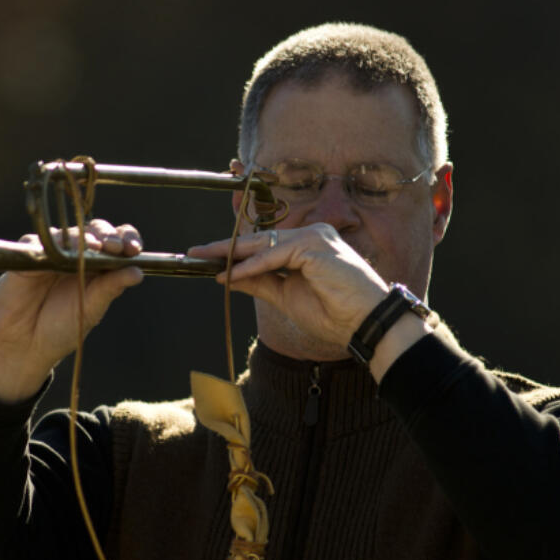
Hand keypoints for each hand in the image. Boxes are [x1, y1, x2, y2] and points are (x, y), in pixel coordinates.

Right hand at [0, 220, 143, 401]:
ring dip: (82, 238)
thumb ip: (110, 289)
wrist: (25, 345)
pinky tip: (59, 252)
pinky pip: (38, 240)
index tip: (133, 250)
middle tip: (114, 247)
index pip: (117, 243)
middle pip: (96, 231)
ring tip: (91, 248)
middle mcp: (78, 255)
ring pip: (69, 232)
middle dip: (107, 235)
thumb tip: (137, 273)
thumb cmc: (60, 329)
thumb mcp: (90, 310)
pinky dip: (51, 243)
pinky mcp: (28, 254)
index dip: (127, 240)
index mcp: (99, 267)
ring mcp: (54, 252)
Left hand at [187, 223, 388, 351]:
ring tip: (206, 260)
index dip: (234, 252)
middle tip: (195, 252)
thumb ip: (259, 283)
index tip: (206, 259)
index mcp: (306, 246)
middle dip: (225, 248)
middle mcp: (311, 235)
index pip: (263, 245)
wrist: (364, 324)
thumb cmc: (333, 313)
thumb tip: (228, 276)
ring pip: (265, 244)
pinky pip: (275, 255)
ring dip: (233, 255)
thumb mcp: (286, 297)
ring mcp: (314, 236)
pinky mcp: (315, 245)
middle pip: (260, 240)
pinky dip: (252, 265)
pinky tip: (231, 273)